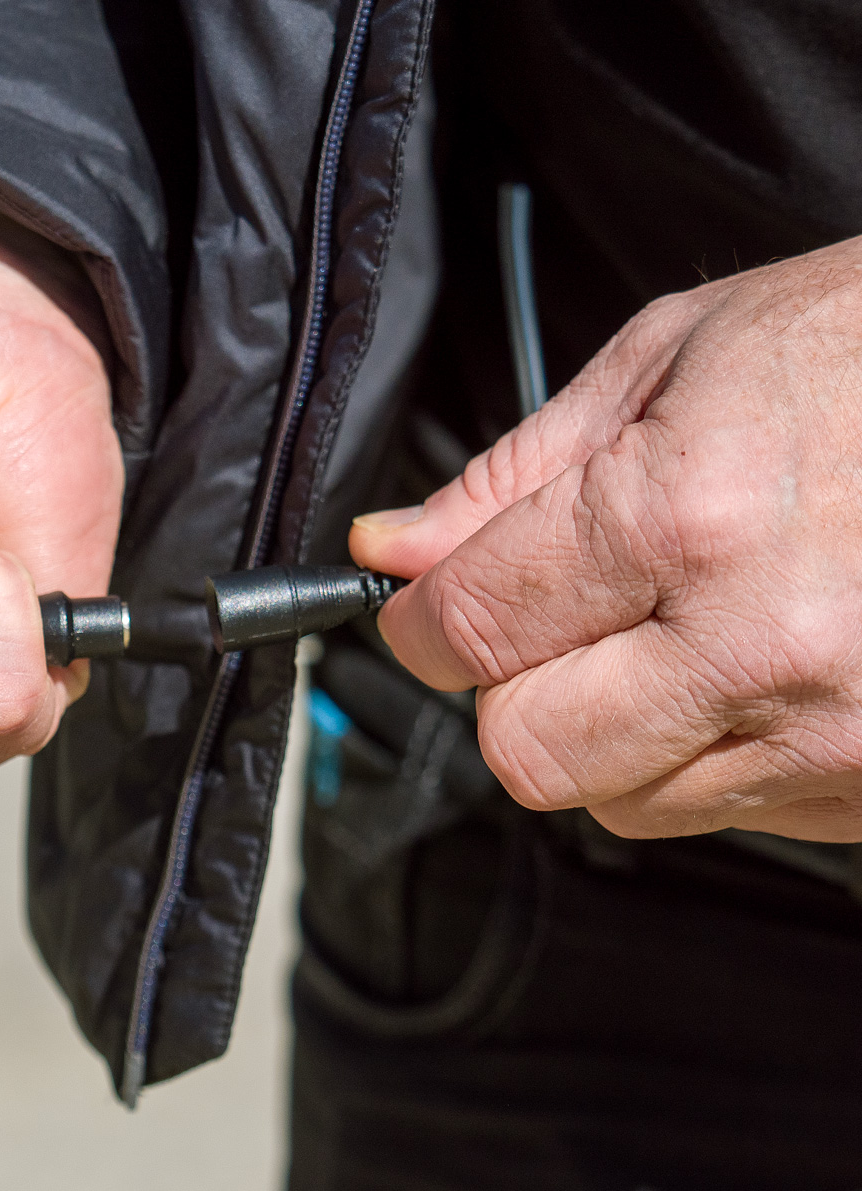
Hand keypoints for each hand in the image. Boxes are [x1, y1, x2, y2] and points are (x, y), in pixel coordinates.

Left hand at [350, 236, 861, 841]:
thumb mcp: (675, 359)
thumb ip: (512, 477)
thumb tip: (394, 554)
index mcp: (688, 518)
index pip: (471, 632)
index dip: (420, 623)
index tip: (424, 607)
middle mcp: (758, 646)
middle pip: (529, 752)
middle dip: (511, 690)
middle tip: (554, 618)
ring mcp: (834, 732)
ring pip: (620, 800)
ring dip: (609, 730)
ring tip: (680, 625)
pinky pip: (728, 810)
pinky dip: (708, 751)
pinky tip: (760, 661)